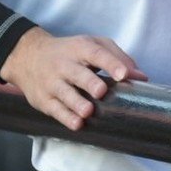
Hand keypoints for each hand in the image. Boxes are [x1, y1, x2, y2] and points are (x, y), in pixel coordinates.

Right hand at [0, 27, 149, 131]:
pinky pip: (55, 110)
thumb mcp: (93, 45)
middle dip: (90, 83)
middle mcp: (64, 64)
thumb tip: (142, 77)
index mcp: (80, 48)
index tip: (123, 75)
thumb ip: (118, 58)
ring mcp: (52, 82)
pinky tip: (77, 124)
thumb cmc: (71, 52)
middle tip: (101, 91)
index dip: (111, 63)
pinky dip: (65, 118)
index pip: (96, 53)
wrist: (28, 57)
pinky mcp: (43, 100)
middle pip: (78, 74)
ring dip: (77, 103)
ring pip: (65, 94)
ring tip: (88, 111)